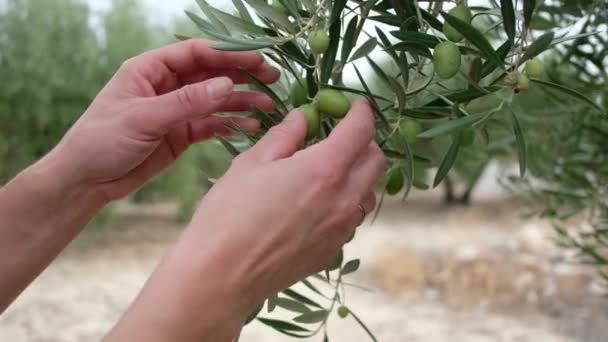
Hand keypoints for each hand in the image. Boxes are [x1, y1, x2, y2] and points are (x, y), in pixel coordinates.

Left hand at [48, 39, 279, 201]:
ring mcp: (175, 110)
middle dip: (241, 75)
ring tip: (269, 105)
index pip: (195, 53)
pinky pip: (211, 124)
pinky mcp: (180, 134)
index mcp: (150, 70)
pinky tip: (250, 127)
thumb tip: (227, 85)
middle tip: (272, 78)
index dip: (227, 54)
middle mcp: (166, 86)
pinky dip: (230, 124)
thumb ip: (186, 102)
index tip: (257, 60)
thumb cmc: (101, 141)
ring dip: (241, 101)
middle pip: (211, 74)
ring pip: (215, 100)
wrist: (86, 181)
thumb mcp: (143, 118)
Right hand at [194, 98, 385, 299]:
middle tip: (341, 137)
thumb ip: (284, 136)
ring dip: (358, 175)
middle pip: (377, 162)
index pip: (361, 131)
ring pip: (369, 193)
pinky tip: (318, 204)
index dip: (362, 113)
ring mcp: (341, 229)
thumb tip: (303, 117)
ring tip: (330, 172)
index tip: (356, 106)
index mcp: (324, 169)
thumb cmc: (228, 213)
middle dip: (365, 142)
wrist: (221, 274)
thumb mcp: (251, 163)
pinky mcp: (332, 251)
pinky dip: (346, 203)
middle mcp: (343, 199)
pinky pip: (352, 220)